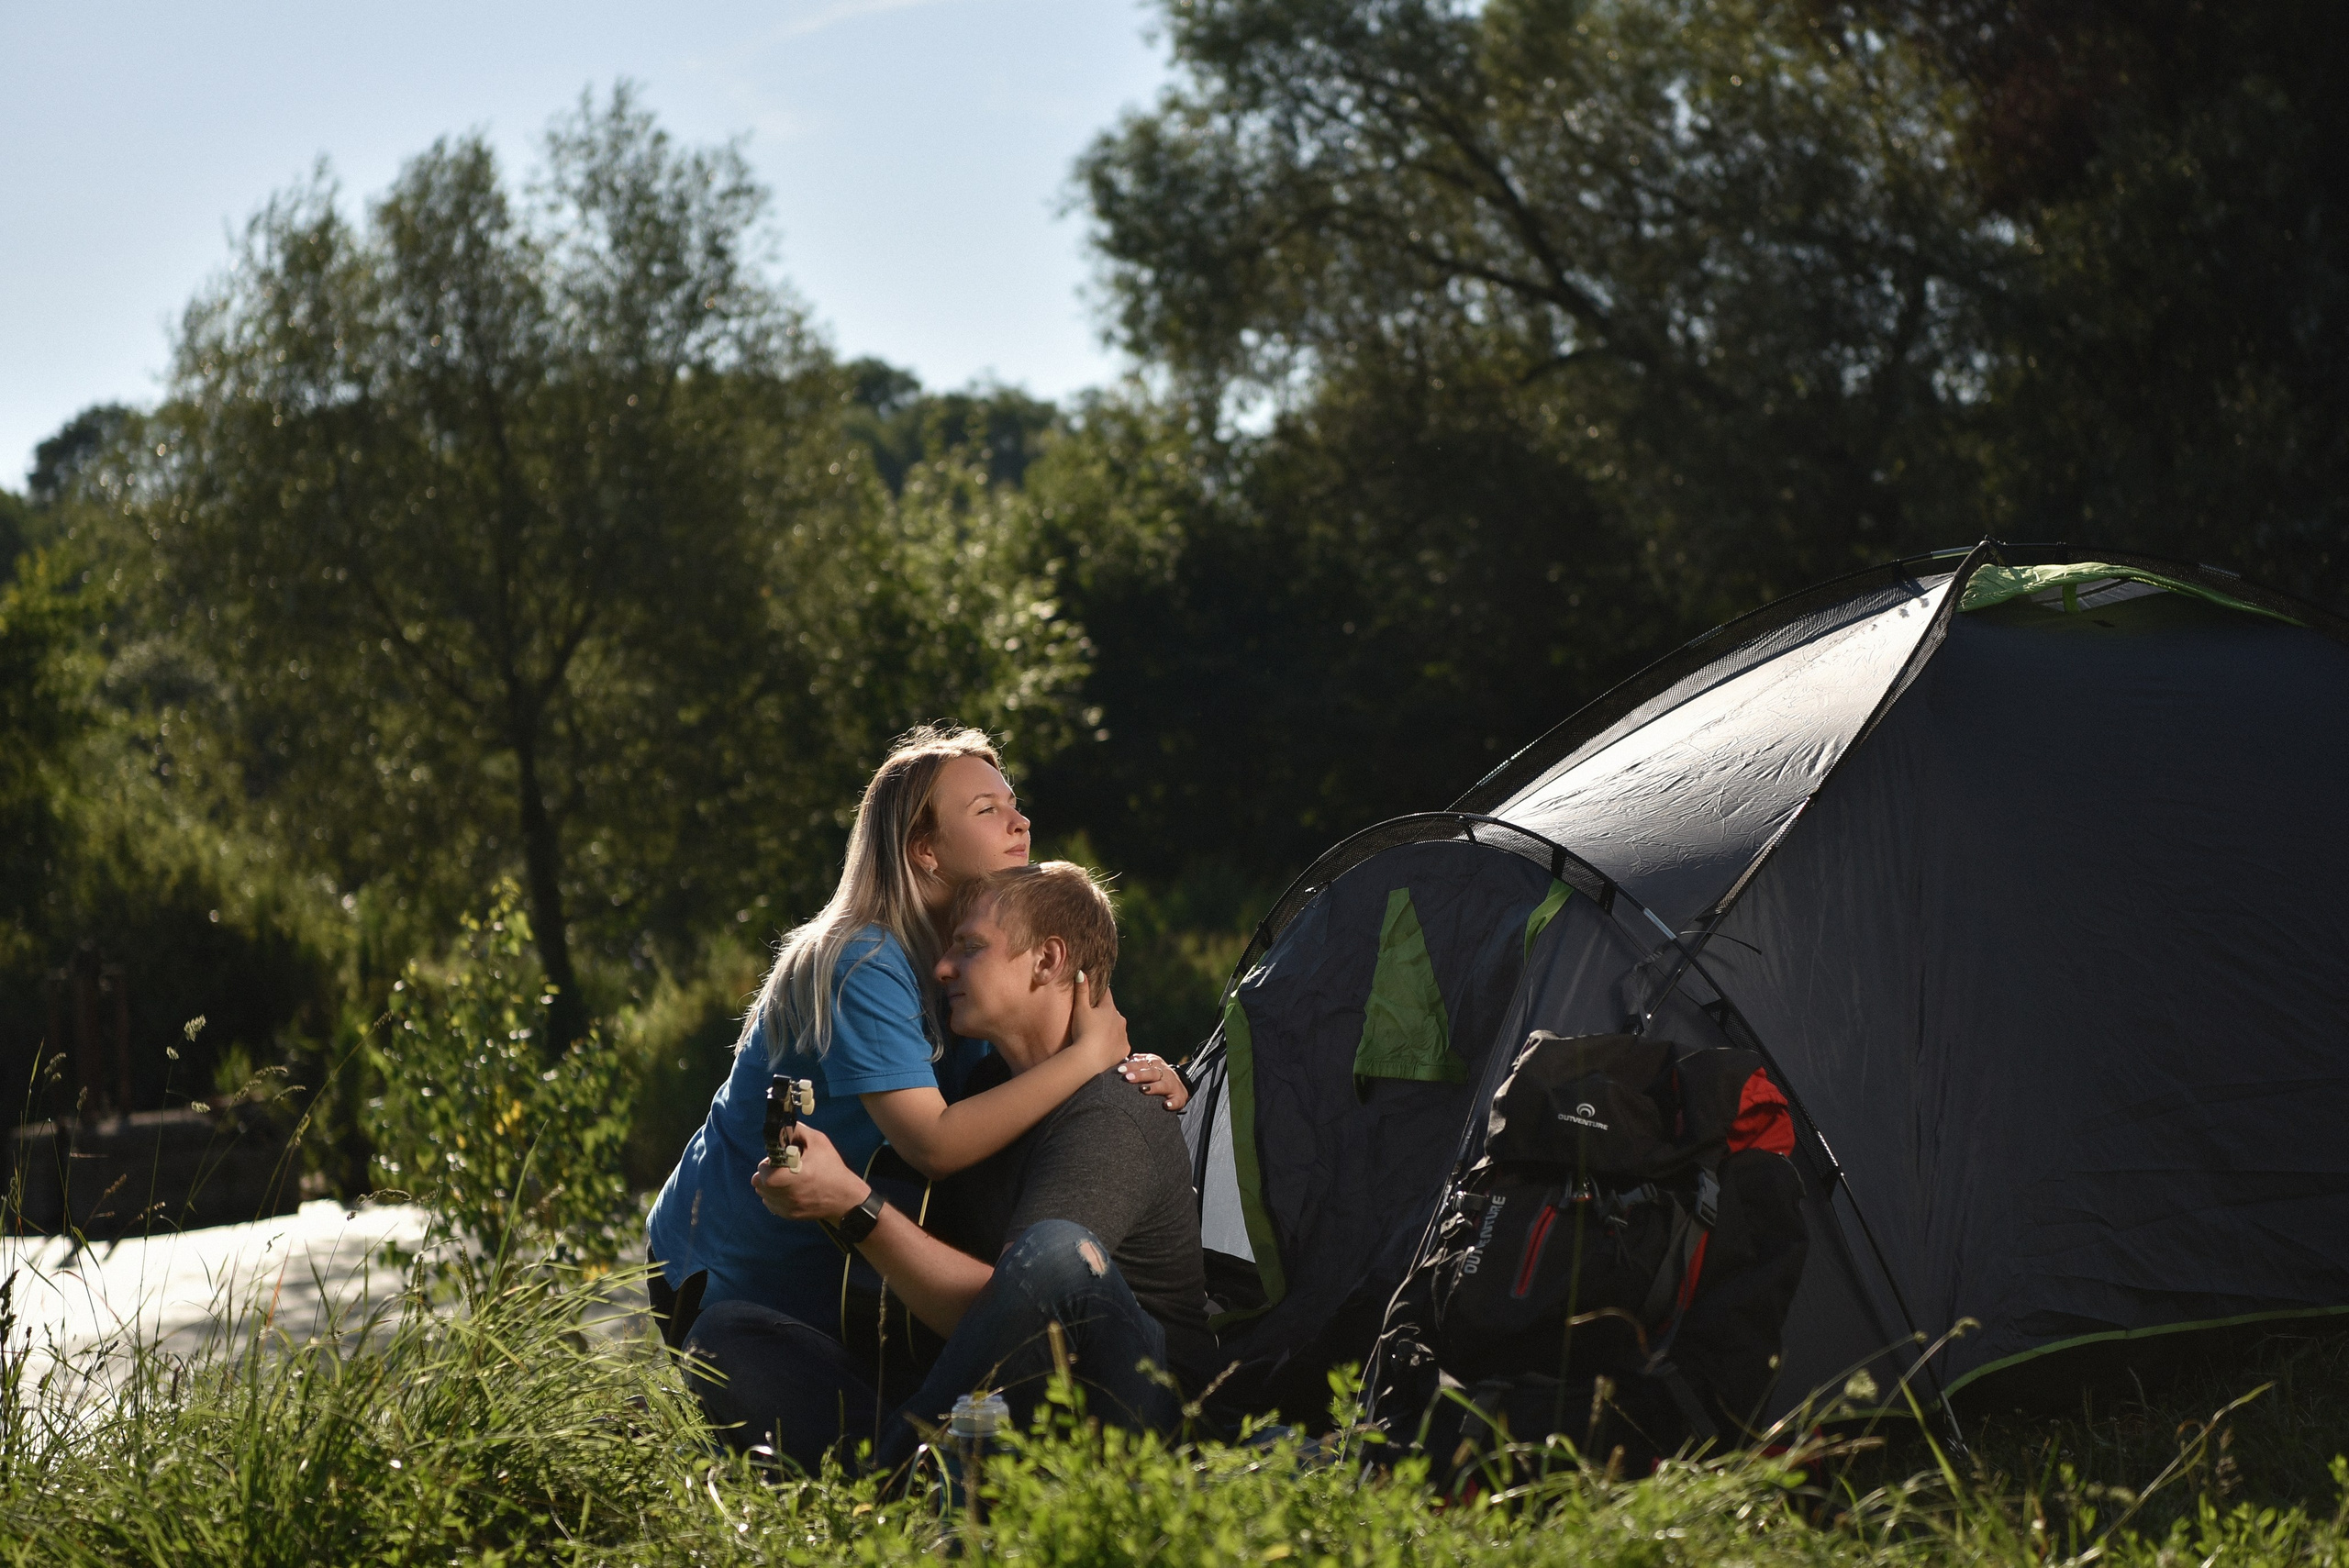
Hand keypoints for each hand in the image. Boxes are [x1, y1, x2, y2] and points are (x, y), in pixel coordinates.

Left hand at [752, 1122, 868, 1222]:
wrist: (845, 1198)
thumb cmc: (832, 1169)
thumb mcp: (819, 1143)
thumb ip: (798, 1131)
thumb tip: (782, 1127)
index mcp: (791, 1177)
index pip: (763, 1173)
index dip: (767, 1164)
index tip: (779, 1160)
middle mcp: (786, 1195)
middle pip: (758, 1184)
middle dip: (766, 1174)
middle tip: (780, 1169)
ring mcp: (787, 1208)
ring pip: (763, 1195)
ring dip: (769, 1186)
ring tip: (785, 1180)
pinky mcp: (789, 1216)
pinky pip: (771, 1205)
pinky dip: (775, 1197)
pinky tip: (789, 1191)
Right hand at [1065, 976, 1130, 1069]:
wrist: (1088, 1059)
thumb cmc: (1082, 1032)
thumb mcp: (1080, 1010)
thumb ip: (1081, 991)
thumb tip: (1081, 972)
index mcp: (1110, 1008)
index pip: (1106, 995)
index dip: (1100, 993)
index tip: (1097, 993)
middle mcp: (1120, 1020)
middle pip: (1112, 1013)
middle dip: (1105, 1014)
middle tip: (1094, 1020)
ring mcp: (1124, 1035)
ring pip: (1117, 1029)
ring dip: (1109, 1030)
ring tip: (1097, 1036)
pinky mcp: (1124, 1049)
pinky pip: (1119, 1044)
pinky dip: (1112, 1045)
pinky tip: (1104, 1049)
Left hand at [1120, 1053, 1189, 1112]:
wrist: (1179, 1086)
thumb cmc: (1156, 1077)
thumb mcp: (1148, 1067)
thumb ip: (1135, 1064)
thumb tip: (1118, 1064)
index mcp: (1155, 1063)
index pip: (1142, 1063)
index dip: (1131, 1066)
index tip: (1119, 1069)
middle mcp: (1164, 1072)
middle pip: (1151, 1072)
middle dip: (1139, 1075)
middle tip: (1127, 1078)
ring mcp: (1172, 1084)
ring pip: (1163, 1085)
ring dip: (1153, 1087)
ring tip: (1143, 1090)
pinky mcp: (1179, 1097)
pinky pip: (1177, 1100)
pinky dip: (1173, 1103)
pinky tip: (1166, 1105)